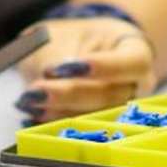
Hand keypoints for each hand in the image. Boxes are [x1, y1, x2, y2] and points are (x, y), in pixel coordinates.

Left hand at [16, 20, 156, 122]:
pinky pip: (79, 131)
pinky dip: (54, 123)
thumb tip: (53, 75)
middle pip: (110, 96)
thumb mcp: (62, 35)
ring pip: (94, 118)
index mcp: (136, 53)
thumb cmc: (73, 38)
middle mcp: (135, 87)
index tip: (70, 66)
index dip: (105, 67)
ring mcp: (120, 112)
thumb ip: (58, 52)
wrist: (72, 54)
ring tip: (29, 102)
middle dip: (70, 94)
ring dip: (59, 112)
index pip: (132, 63)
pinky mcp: (99, 128)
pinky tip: (33, 115)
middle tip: (37, 91)